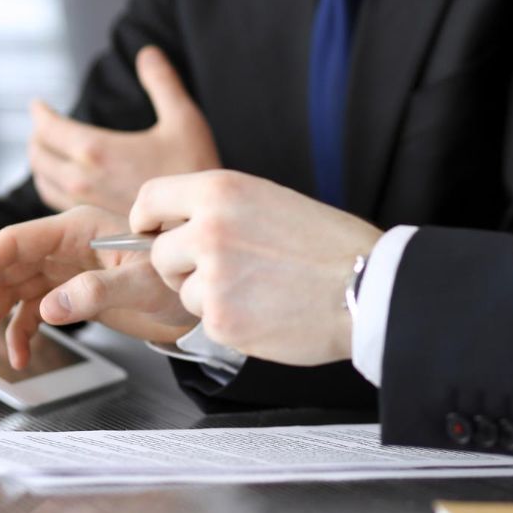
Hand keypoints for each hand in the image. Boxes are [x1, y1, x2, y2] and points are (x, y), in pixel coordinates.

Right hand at [0, 206, 196, 369]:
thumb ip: (96, 293)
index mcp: (78, 229)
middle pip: (3, 264)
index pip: (13, 243)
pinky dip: (20, 332)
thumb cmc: (179, 280)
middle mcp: (66, 244)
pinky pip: (33, 309)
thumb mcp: (142, 284)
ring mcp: (67, 267)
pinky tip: (20, 357)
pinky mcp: (73, 291)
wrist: (201, 300)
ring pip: (12, 289)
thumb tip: (50, 310)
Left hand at [28, 46, 220, 215]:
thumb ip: (162, 82)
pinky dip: (50, 183)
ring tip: (46, 149)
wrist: (199, 224)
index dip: (39, 112)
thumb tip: (147, 53)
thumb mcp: (183, 119)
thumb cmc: (194, 171)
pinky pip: (54, 201)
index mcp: (96, 150)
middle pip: (37, 155)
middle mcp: (81, 179)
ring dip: (40, 161)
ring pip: (42, 180)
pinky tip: (63, 179)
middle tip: (42, 125)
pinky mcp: (93, 221)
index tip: (38, 104)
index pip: (48, 128)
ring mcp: (84, 203)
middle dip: (36, 136)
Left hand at [131, 171, 380, 365]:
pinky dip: (229, 320)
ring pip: (183, 290)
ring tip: (257, 288)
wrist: (366, 286)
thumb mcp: (268, 199)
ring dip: (209, 294)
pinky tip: (264, 310)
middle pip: (160, 253)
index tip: (149, 230)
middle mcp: (209, 230)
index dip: (146, 218)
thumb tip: (176, 224)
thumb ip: (219, 208)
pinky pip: (205, 321)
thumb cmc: (329, 244)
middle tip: (223, 269)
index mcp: (220, 191)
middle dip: (181, 265)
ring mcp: (212, 277)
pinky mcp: (221, 320)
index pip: (150, 198)